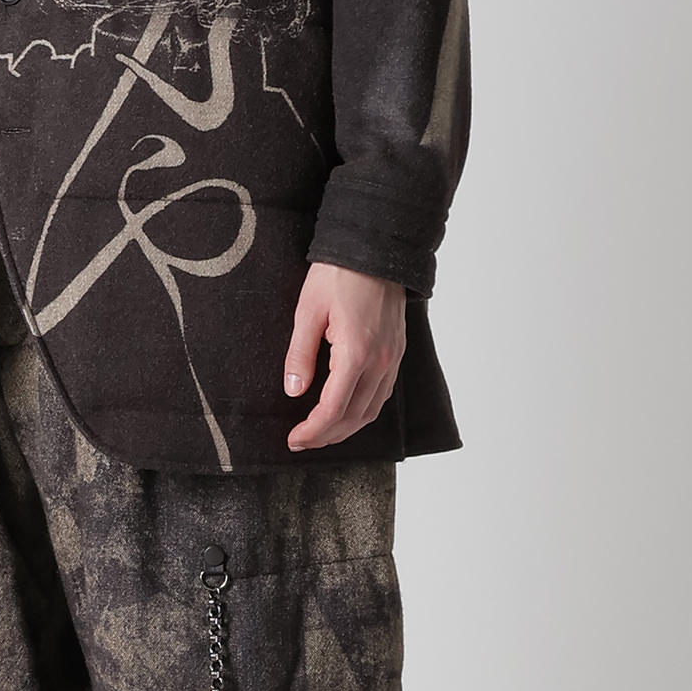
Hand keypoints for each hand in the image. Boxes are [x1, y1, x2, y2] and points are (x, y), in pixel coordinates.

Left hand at [283, 262, 406, 450]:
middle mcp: (380, 361)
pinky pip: (383, 393)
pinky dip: (364, 410)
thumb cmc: (339, 274)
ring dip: (347, 427)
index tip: (294, 439)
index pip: (334, 409)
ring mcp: (393, 358)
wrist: (375, 248)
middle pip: (355, 417)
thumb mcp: (307, 312)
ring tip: (321, 432)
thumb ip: (300, 355)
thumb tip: (294, 390)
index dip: (313, 430)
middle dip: (327, 436)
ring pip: (372, 410)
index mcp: (356, 353)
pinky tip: (346, 410)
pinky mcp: (397, 351)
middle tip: (302, 441)